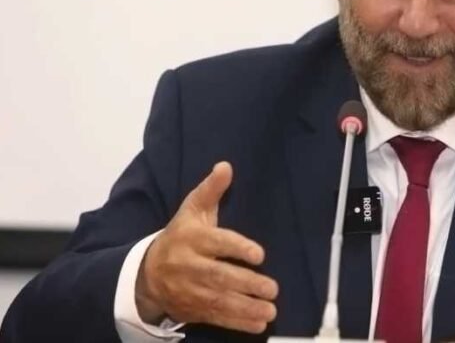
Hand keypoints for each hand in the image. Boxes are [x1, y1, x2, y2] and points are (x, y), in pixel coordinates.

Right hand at [135, 161, 277, 333]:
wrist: (145, 274)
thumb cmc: (180, 236)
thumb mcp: (192, 210)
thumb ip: (211, 190)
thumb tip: (226, 166)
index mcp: (191, 238)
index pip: (216, 243)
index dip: (237, 248)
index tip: (260, 255)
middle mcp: (189, 265)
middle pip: (218, 276)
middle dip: (247, 284)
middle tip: (272, 288)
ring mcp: (190, 290)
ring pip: (219, 300)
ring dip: (246, 308)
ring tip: (270, 310)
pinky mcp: (193, 308)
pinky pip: (215, 317)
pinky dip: (237, 322)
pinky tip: (258, 324)